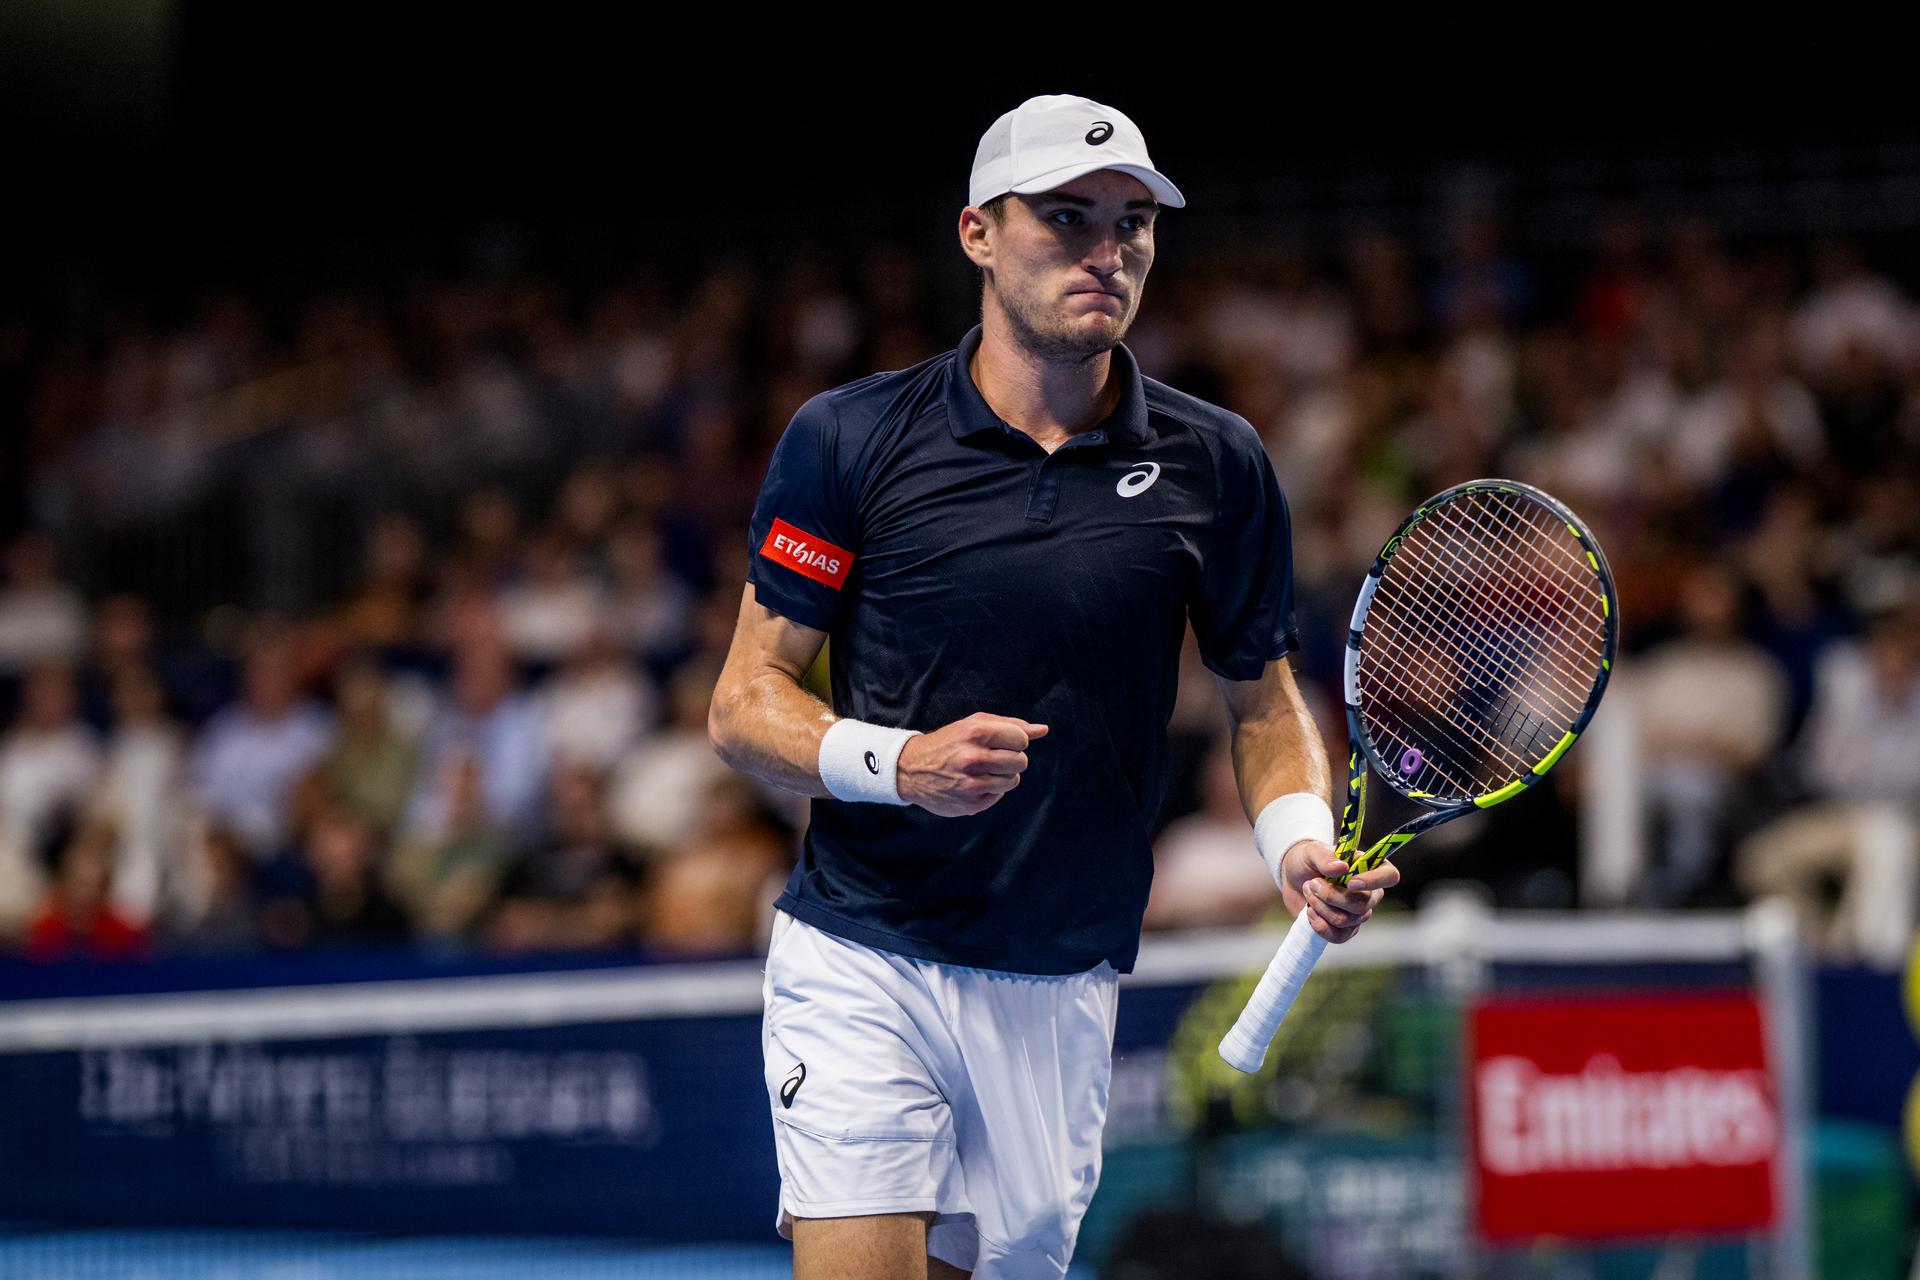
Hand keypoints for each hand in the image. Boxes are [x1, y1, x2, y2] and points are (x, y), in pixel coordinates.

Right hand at [897, 713, 1048, 816]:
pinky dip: (991, 790)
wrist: (910, 769)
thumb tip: (1043, 730)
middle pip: (1021, 761)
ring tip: (984, 770)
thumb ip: (1010, 725)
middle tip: (993, 757)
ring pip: (1013, 781)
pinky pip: (998, 796)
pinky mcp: (970, 804)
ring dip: (1003, 775)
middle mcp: (973, 758)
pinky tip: (973, 783)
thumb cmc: (949, 742)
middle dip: (1011, 759)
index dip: (1014, 740)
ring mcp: (971, 784)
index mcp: (976, 733)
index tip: (1001, 742)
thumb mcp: (974, 724)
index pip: (1021, 739)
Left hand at [1281, 840, 1399, 942]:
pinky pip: (1338, 936)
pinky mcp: (1345, 929)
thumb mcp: (1311, 852)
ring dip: (1320, 906)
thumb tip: (1342, 868)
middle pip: (1362, 905)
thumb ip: (1325, 857)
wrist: (1292, 880)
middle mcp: (1370, 893)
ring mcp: (1358, 914)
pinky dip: (1319, 924)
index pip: (1389, 876)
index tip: (1351, 882)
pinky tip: (1310, 911)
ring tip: (1308, 891)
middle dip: (1330, 896)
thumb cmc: (1307, 861)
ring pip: (1345, 920)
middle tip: (1312, 883)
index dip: (1374, 881)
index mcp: (1370, 867)